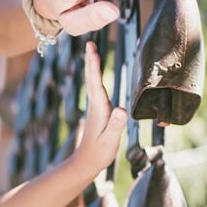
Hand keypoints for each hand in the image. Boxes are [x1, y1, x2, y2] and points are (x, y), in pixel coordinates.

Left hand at [74, 41, 126, 170]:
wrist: (85, 163)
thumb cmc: (99, 153)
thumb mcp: (110, 140)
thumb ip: (116, 125)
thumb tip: (121, 109)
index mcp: (99, 109)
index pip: (96, 83)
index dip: (94, 66)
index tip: (92, 50)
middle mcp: (95, 105)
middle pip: (91, 78)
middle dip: (90, 60)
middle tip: (89, 43)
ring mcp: (95, 108)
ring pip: (92, 82)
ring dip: (92, 66)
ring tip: (92, 52)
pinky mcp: (97, 112)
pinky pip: (96, 88)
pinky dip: (95, 77)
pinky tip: (96, 74)